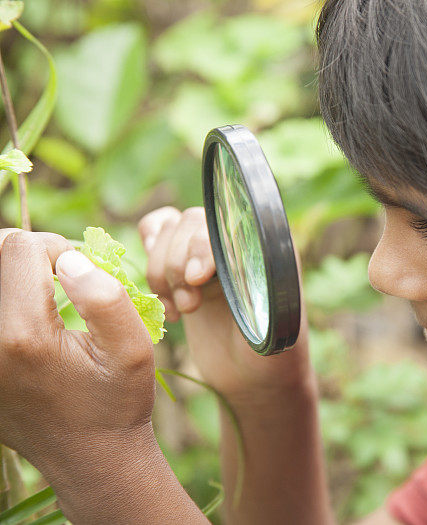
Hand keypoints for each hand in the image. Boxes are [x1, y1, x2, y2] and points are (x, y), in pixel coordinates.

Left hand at [0, 229, 156, 474]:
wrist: (89, 459)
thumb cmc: (117, 403)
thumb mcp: (133, 350)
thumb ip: (105, 298)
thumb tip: (70, 259)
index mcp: (22, 336)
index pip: (20, 247)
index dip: (58, 249)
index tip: (82, 275)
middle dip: (27, 255)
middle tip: (59, 279)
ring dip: (13, 274)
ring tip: (40, 293)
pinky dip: (7, 300)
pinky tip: (25, 317)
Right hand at [138, 207, 312, 403]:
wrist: (253, 380)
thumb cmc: (272, 356)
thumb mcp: (272, 328)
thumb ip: (256, 293)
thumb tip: (226, 261)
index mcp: (265, 246)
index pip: (225, 223)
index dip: (202, 246)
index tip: (196, 279)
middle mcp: (237, 240)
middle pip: (189, 222)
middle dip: (179, 264)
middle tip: (190, 306)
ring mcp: (207, 251)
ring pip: (166, 230)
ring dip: (162, 271)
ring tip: (182, 310)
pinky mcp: (183, 266)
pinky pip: (154, 235)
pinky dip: (149, 264)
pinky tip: (165, 305)